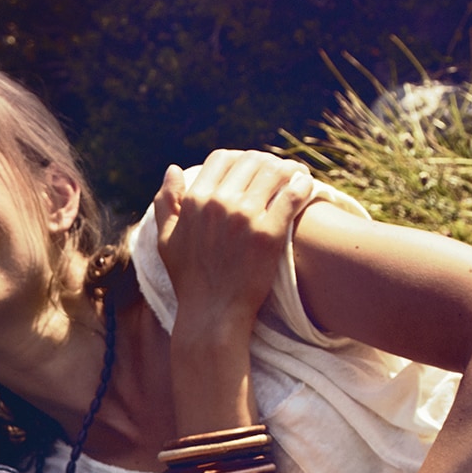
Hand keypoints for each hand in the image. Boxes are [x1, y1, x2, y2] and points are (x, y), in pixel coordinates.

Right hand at [153, 150, 316, 343]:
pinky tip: (306, 187)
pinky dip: (303, 185)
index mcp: (195, 201)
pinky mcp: (269, 233)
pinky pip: (292, 195)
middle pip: (252, 161)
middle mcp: (219, 203)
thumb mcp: (166, 240)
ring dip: (290, 170)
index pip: (222, 158)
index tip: (253, 167)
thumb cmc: (189, 280)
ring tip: (298, 176)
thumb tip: (173, 168)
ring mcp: (244, 217)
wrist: (211, 314)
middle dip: (268, 162)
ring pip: (275, 172)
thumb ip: (165, 202)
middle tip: (281, 171)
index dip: (240, 158)